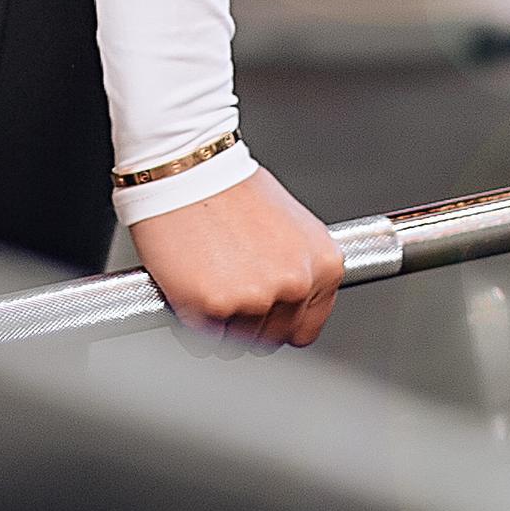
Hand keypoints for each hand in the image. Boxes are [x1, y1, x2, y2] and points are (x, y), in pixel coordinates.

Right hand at [127, 169, 341, 345]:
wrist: (185, 167)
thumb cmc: (229, 186)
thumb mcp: (289, 225)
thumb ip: (297, 266)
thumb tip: (293, 298)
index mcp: (324, 265)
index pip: (307, 327)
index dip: (278, 319)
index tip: (262, 307)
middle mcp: (296, 284)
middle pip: (272, 338)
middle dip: (248, 321)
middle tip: (228, 282)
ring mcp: (256, 298)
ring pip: (237, 343)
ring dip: (220, 322)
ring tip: (209, 275)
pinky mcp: (215, 306)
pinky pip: (203, 339)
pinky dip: (192, 318)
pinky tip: (190, 281)